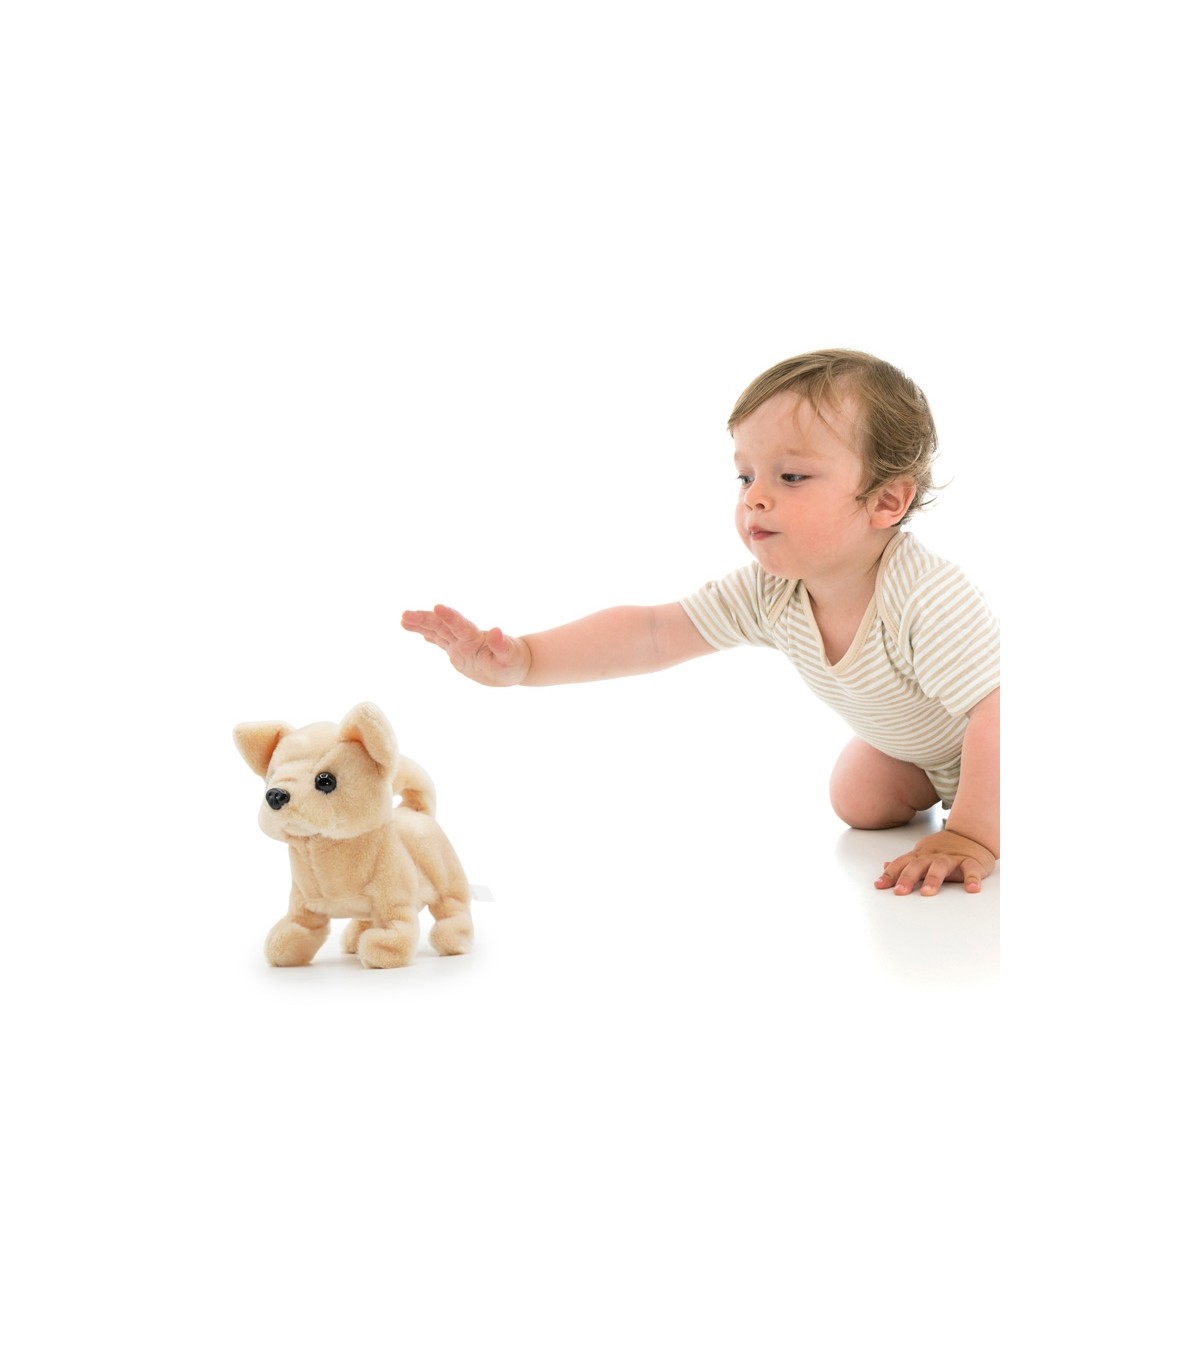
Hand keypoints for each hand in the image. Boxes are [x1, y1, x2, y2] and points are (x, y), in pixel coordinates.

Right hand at [401, 604, 530, 686]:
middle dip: (424, 619)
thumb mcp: (511, 658)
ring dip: (421, 625)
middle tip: (405, 615)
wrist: (514, 665)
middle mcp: (465, 638)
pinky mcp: (457, 652)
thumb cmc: (514, 661)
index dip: (449, 617)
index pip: (460, 626)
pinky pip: (440, 642)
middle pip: (441, 626)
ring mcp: (459, 645)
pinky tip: (419, 633)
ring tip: (403, 620)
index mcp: (476, 639)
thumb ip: (502, 646)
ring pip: (437, 631)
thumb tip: (497, 630)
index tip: (437, 607)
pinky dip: (429, 636)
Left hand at [875, 829, 996, 896]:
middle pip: (919, 864)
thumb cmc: (946, 848)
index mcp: (921, 855)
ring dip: (933, 879)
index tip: (879, 886)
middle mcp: (934, 855)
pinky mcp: (971, 861)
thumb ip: (906, 862)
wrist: (972, 834)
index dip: (890, 874)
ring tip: (927, 893)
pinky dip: (971, 879)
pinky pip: (971, 869)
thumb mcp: (923, 853)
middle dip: (908, 878)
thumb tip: (885, 866)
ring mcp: (953, 857)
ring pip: (941, 866)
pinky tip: (971, 889)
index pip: (902, 863)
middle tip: (900, 891)